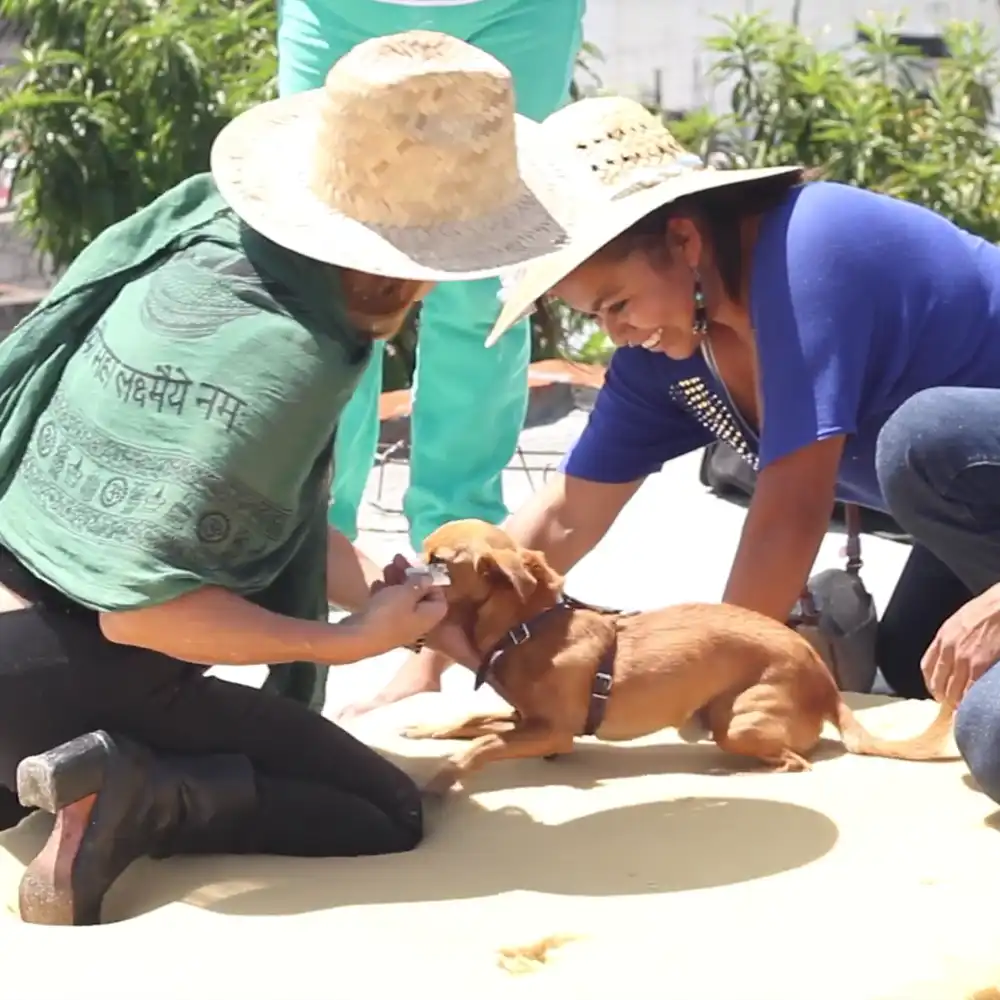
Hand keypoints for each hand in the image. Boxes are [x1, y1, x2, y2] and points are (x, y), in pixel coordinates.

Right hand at [376, 554, 479, 668]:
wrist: (357, 638)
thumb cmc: (387, 613)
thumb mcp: (406, 593)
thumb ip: (419, 583)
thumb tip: (429, 578)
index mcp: (429, 617)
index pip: (439, 599)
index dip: (432, 583)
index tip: (420, 570)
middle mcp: (417, 623)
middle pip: (418, 596)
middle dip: (409, 576)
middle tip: (398, 560)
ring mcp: (398, 626)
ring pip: (401, 599)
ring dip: (395, 581)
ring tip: (386, 567)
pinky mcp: (382, 626)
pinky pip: (387, 606)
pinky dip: (384, 593)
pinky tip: (376, 584)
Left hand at [921, 583, 999, 705]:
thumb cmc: (989, 609)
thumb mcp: (962, 620)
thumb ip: (954, 637)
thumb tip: (955, 653)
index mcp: (943, 637)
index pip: (927, 666)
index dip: (931, 682)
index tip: (935, 690)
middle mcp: (948, 649)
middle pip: (938, 681)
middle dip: (942, 695)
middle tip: (949, 705)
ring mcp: (964, 658)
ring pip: (953, 689)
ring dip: (956, 701)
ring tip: (961, 709)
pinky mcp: (980, 665)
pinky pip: (970, 689)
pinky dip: (970, 700)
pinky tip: (972, 706)